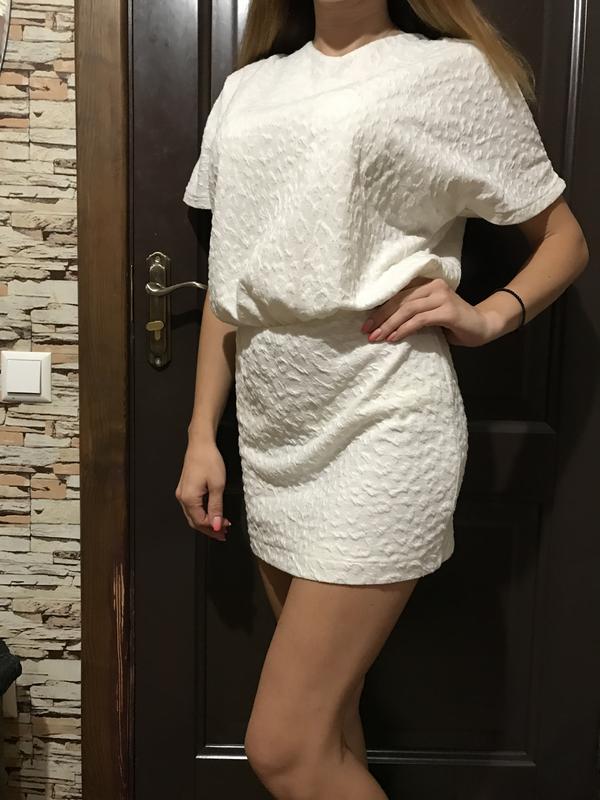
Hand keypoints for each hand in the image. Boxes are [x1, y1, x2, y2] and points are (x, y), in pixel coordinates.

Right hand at [175, 439, 231, 540]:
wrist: (200, 444)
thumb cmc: (210, 461)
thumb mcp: (217, 485)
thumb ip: (216, 508)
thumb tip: (217, 526)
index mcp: (189, 499)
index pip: (201, 522)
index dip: (214, 528)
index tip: (227, 529)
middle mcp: (182, 498)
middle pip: (194, 521)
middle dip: (209, 529)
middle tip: (224, 534)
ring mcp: (182, 493)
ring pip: (193, 515)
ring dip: (206, 522)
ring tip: (220, 526)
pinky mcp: (185, 488)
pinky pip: (192, 507)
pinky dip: (202, 513)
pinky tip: (212, 514)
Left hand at [360, 276, 494, 346]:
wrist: (483, 326)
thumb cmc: (453, 323)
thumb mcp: (428, 315)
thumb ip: (412, 313)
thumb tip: (382, 324)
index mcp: (426, 284)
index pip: (398, 294)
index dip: (379, 309)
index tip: (366, 324)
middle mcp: (434, 286)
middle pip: (400, 300)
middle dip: (381, 317)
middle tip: (367, 332)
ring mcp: (442, 296)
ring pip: (408, 309)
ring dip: (390, 324)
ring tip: (377, 337)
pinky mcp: (448, 310)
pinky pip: (420, 320)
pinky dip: (405, 329)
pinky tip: (395, 338)